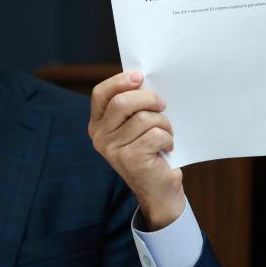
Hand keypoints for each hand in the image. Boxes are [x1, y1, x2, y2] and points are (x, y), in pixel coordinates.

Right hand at [89, 71, 184, 230]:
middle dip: (148, 99)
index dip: (119, 81)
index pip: (101, 94)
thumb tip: (144, 80)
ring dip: (163, 122)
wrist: (159, 189)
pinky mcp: (129, 159)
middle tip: (163, 105)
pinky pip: (154, 135)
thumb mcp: (137, 125)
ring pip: (143, 118)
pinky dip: (167, 138)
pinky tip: (167, 147)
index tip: (139, 76)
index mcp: (98, 124)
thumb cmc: (151, 150)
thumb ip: (134, 105)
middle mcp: (99, 136)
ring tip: (166, 133)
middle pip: (122, 103)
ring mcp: (112, 149)